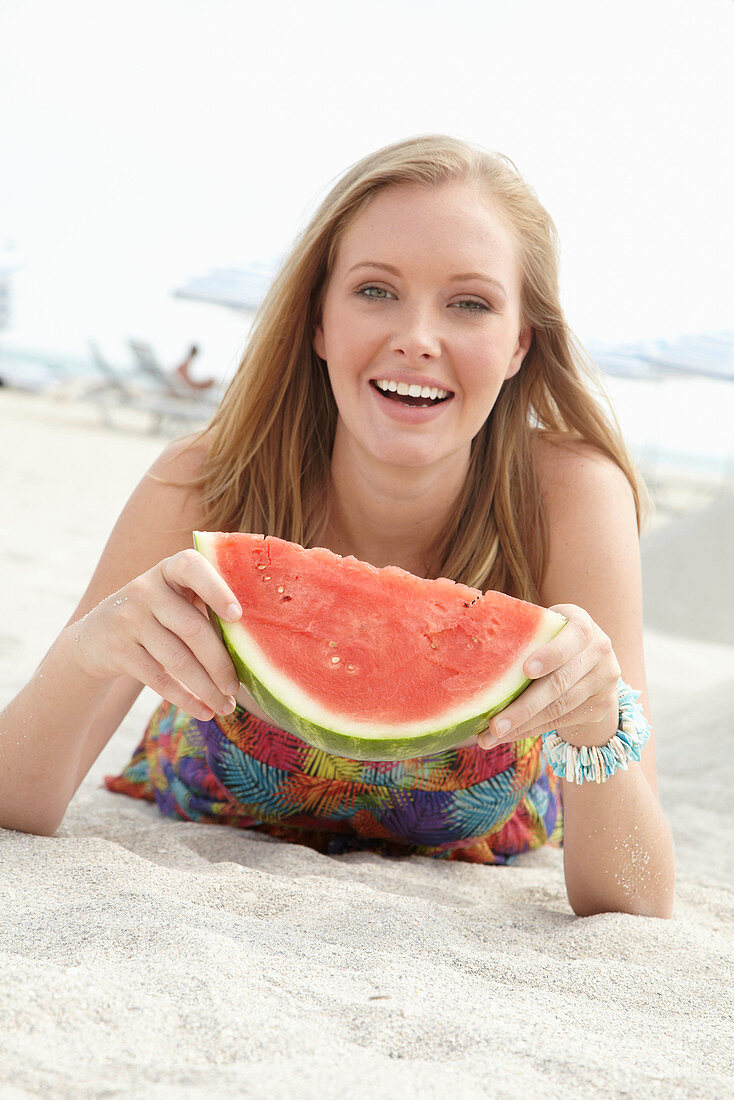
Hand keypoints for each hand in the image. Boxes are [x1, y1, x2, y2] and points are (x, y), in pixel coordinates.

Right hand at [69, 549, 241, 720]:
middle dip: (220, 662)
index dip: (216, 589)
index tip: (238, 616)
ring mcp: (129, 618)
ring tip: (226, 706)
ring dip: (206, 688)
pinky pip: (158, 678)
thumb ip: (206, 608)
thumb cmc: (156, 618)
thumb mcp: (173, 600)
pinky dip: (184, 698)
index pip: (191, 567)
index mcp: (169, 570)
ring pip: (177, 659)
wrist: (95, 638)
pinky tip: (203, 712)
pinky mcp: (118, 649)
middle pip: (192, 627)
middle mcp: (146, 588)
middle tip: (237, 687)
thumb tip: (253, 646)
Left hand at [477, 603, 620, 749]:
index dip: (550, 654)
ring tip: (491, 737)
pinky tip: (507, 735)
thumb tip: (478, 633)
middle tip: (494, 725)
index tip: (526, 670)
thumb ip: (524, 628)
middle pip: (560, 683)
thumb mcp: (546, 626)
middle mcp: (599, 652)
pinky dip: (530, 729)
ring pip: (558, 708)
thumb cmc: (552, 637)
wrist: (593, 660)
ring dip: (522, 726)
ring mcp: (604, 682)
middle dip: (524, 707)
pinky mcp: (600, 707)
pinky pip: (560, 721)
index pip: (573, 637)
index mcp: (583, 625)